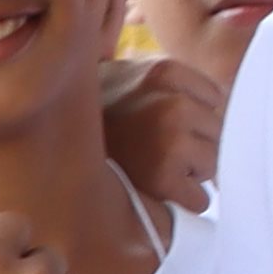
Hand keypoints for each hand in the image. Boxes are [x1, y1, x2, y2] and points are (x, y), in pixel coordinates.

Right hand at [100, 42, 228, 220]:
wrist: (48, 143)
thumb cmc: (92, 116)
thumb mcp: (128, 77)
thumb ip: (168, 83)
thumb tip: (224, 98)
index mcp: (165, 73)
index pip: (215, 98)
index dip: (195, 115)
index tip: (166, 123)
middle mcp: (171, 103)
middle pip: (218, 130)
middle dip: (196, 143)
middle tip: (156, 148)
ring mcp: (170, 139)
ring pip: (213, 164)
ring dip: (190, 172)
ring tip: (153, 165)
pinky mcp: (164, 177)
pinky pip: (199, 198)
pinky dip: (183, 201)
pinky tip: (155, 189)